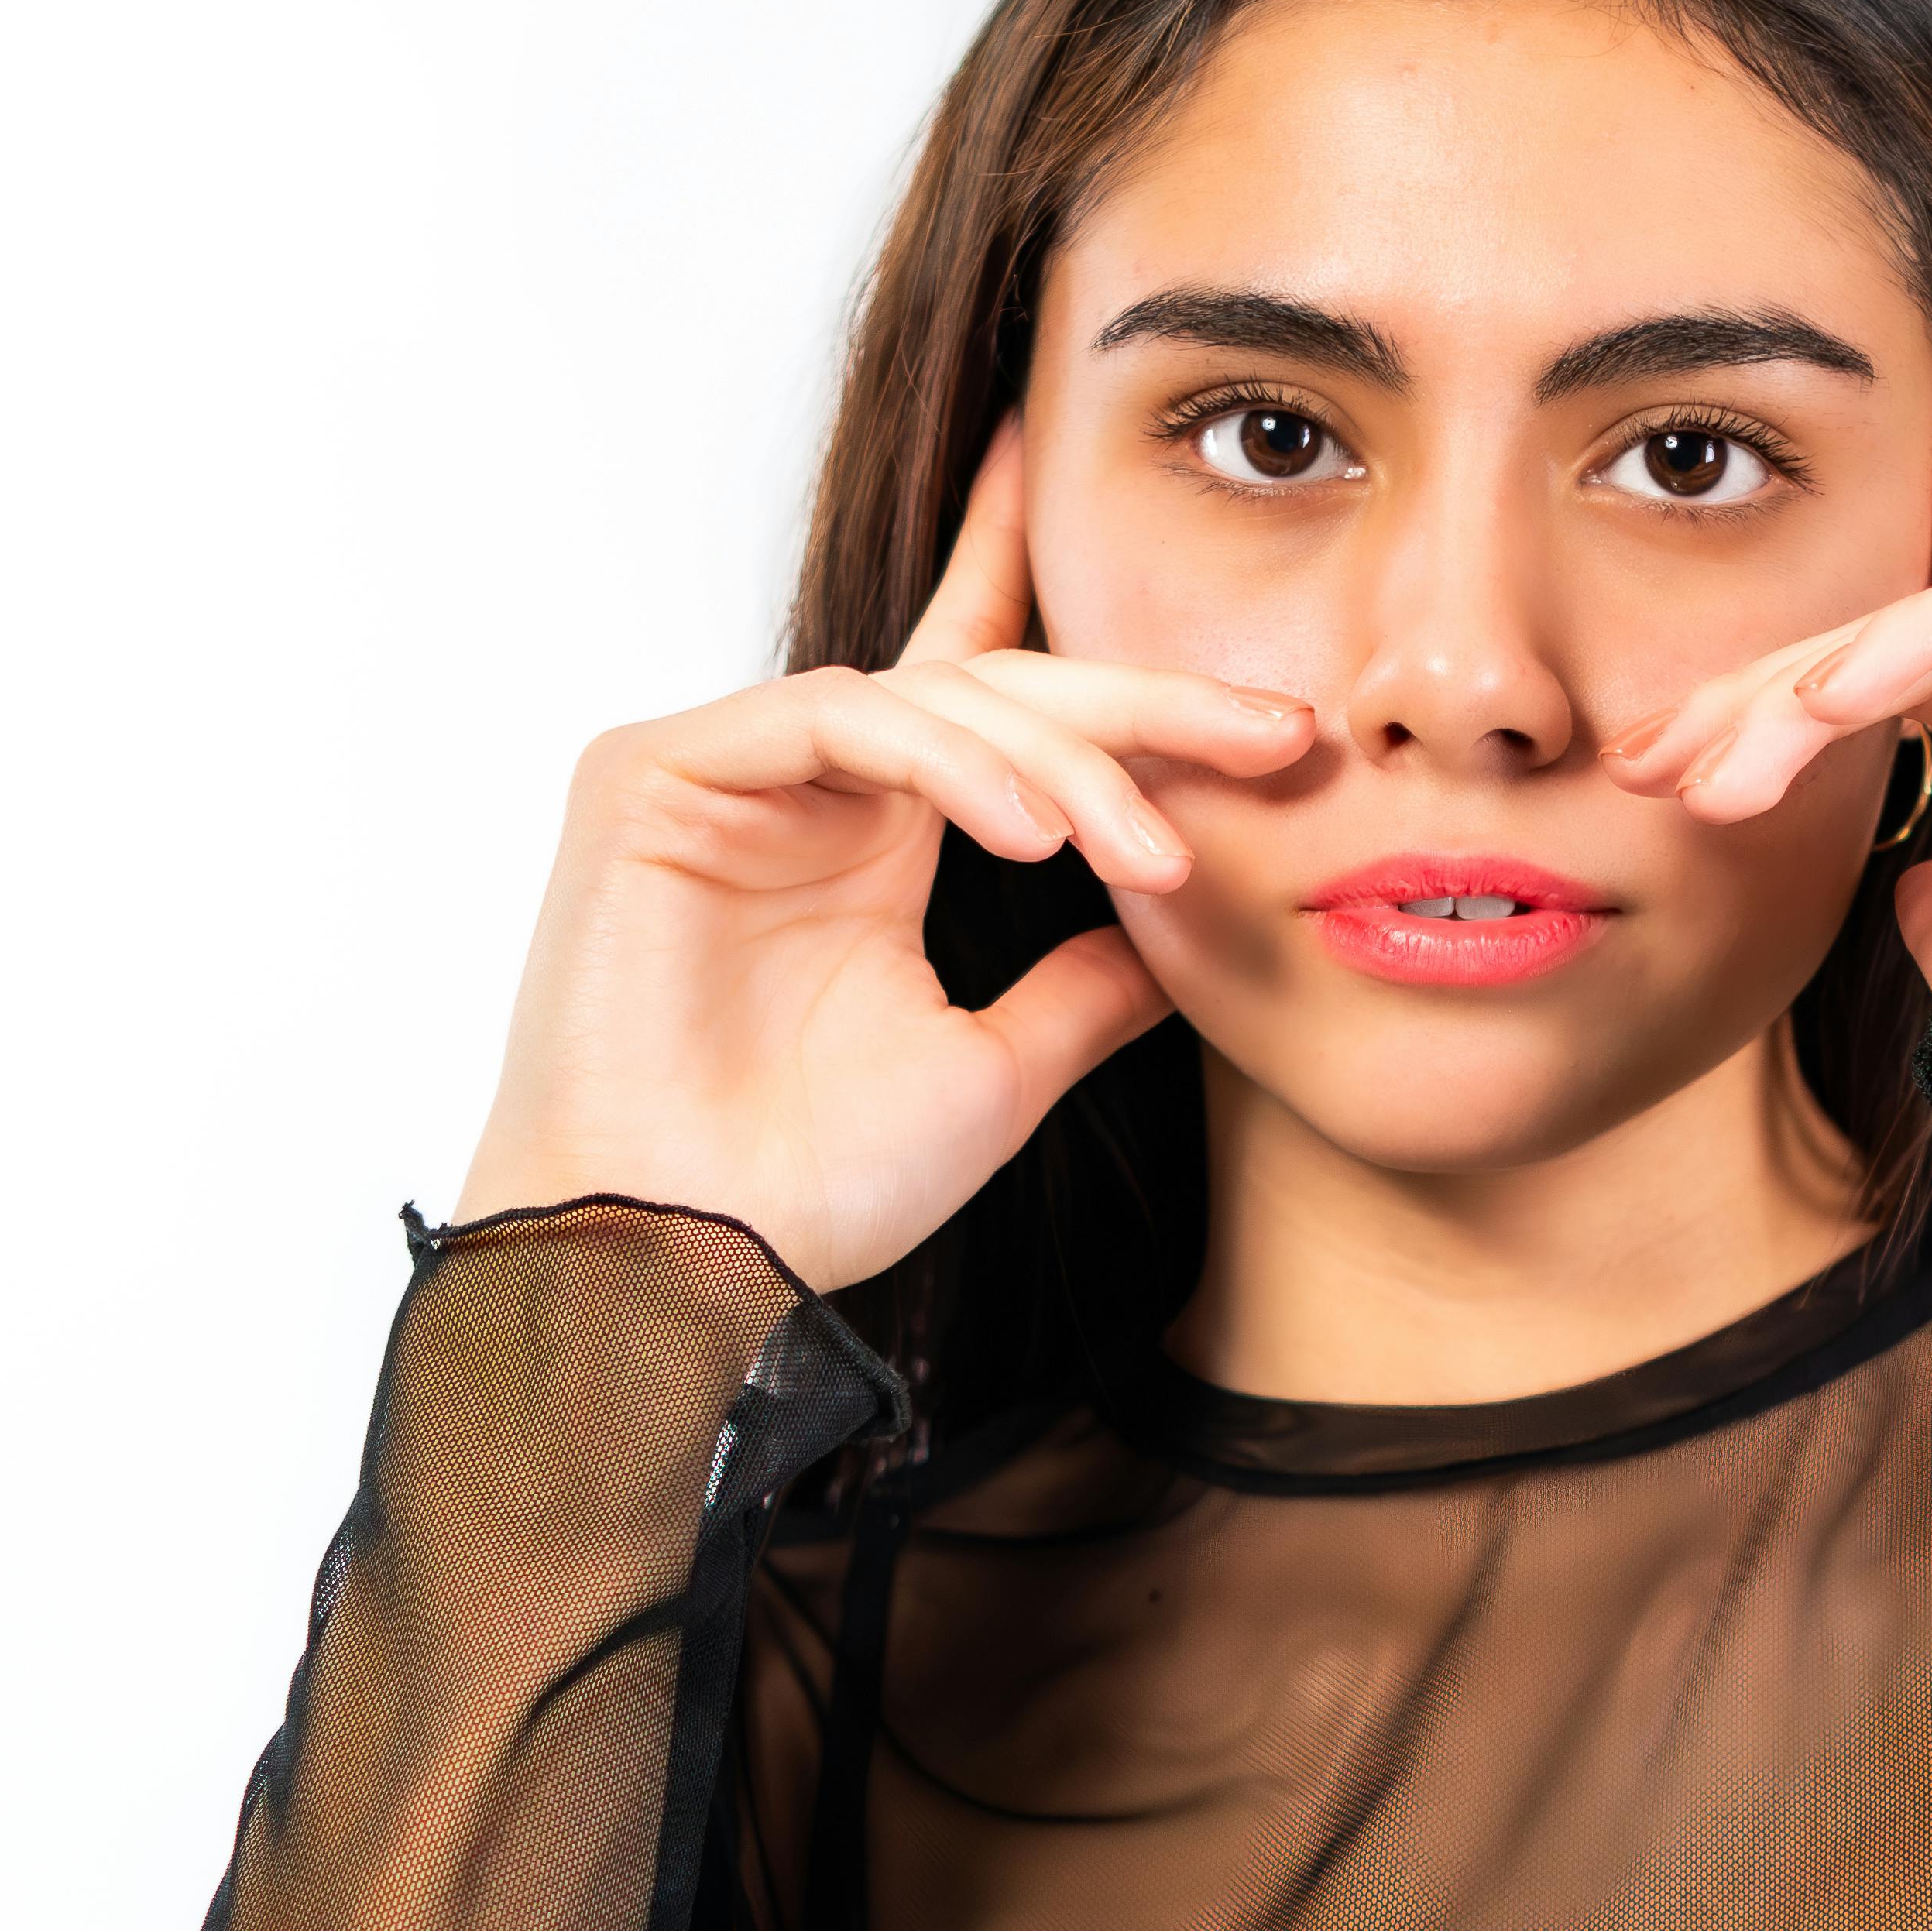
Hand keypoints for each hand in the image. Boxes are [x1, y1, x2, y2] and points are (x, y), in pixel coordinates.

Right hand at [456, 419, 1313, 1292]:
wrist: (685, 1260)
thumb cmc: (811, 1187)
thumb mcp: (997, 1072)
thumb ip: (1084, 992)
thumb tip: (1188, 948)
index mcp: (874, 843)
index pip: (991, 707)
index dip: (1108, 670)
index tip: (1260, 686)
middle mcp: (804, 791)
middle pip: (988, 688)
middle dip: (1141, 704)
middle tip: (1274, 729)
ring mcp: (726, 771)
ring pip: (928, 695)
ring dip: (1060, 761)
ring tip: (1149, 852)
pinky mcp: (657, 772)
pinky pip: (836, 718)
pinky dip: (949, 762)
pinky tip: (1034, 833)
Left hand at [1597, 380, 1931, 990]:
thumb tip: (1918, 882)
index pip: (1929, 667)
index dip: (1798, 682)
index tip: (1671, 735)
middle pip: (1923, 642)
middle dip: (1774, 696)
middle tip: (1654, 755)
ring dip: (1819, 685)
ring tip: (1719, 762)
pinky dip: (1914, 643)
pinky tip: (1822, 702)